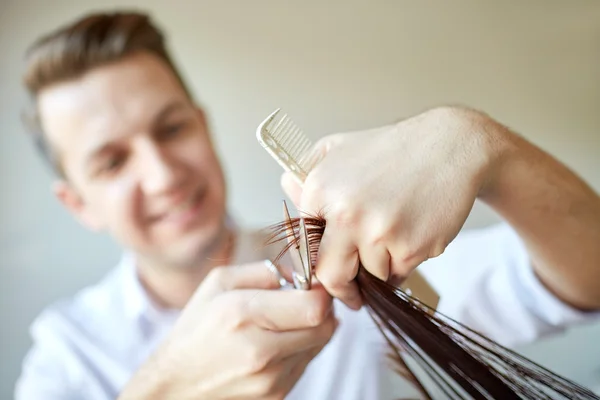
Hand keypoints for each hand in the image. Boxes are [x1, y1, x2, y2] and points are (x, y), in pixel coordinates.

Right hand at [119, 261, 336, 398]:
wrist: (177, 383)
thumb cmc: (197, 328)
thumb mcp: (220, 282)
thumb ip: (264, 271)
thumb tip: (299, 275)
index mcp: (242, 314)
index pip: (313, 306)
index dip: (321, 292)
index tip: (313, 285)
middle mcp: (259, 351)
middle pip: (324, 326)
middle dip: (322, 309)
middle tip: (305, 300)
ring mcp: (269, 379)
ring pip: (319, 345)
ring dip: (312, 329)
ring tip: (285, 322)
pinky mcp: (276, 395)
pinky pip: (306, 363)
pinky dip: (300, 349)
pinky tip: (276, 343)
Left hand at [282, 106, 501, 309]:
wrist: (449, 146)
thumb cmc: (392, 149)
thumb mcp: (337, 148)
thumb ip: (305, 175)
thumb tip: (287, 199)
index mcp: (320, 189)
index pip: (305, 247)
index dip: (315, 263)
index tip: (324, 271)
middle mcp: (345, 213)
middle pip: (330, 276)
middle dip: (341, 289)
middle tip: (350, 293)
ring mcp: (378, 233)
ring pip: (369, 276)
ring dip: (379, 268)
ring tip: (392, 237)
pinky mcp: (410, 247)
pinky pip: (398, 273)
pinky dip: (403, 263)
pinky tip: (411, 234)